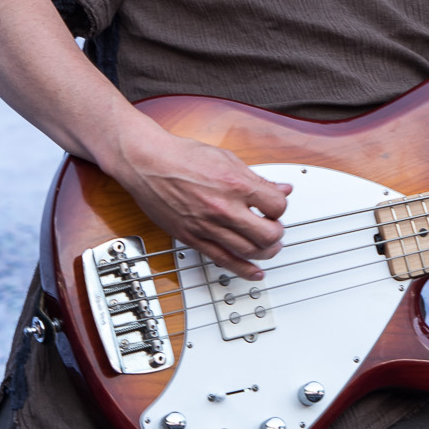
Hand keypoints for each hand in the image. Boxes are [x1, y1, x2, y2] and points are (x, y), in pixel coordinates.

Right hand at [109, 121, 289, 277]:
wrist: (147, 163)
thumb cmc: (181, 156)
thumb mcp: (227, 158)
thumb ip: (256, 179)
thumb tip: (281, 188)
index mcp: (236, 184)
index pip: (277, 206)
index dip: (280, 208)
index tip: (275, 208)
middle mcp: (224, 208)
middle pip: (267, 234)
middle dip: (276, 234)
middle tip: (274, 229)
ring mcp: (208, 225)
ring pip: (249, 251)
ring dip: (265, 252)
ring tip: (268, 247)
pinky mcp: (192, 237)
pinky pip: (223, 260)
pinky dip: (243, 269)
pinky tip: (254, 272)